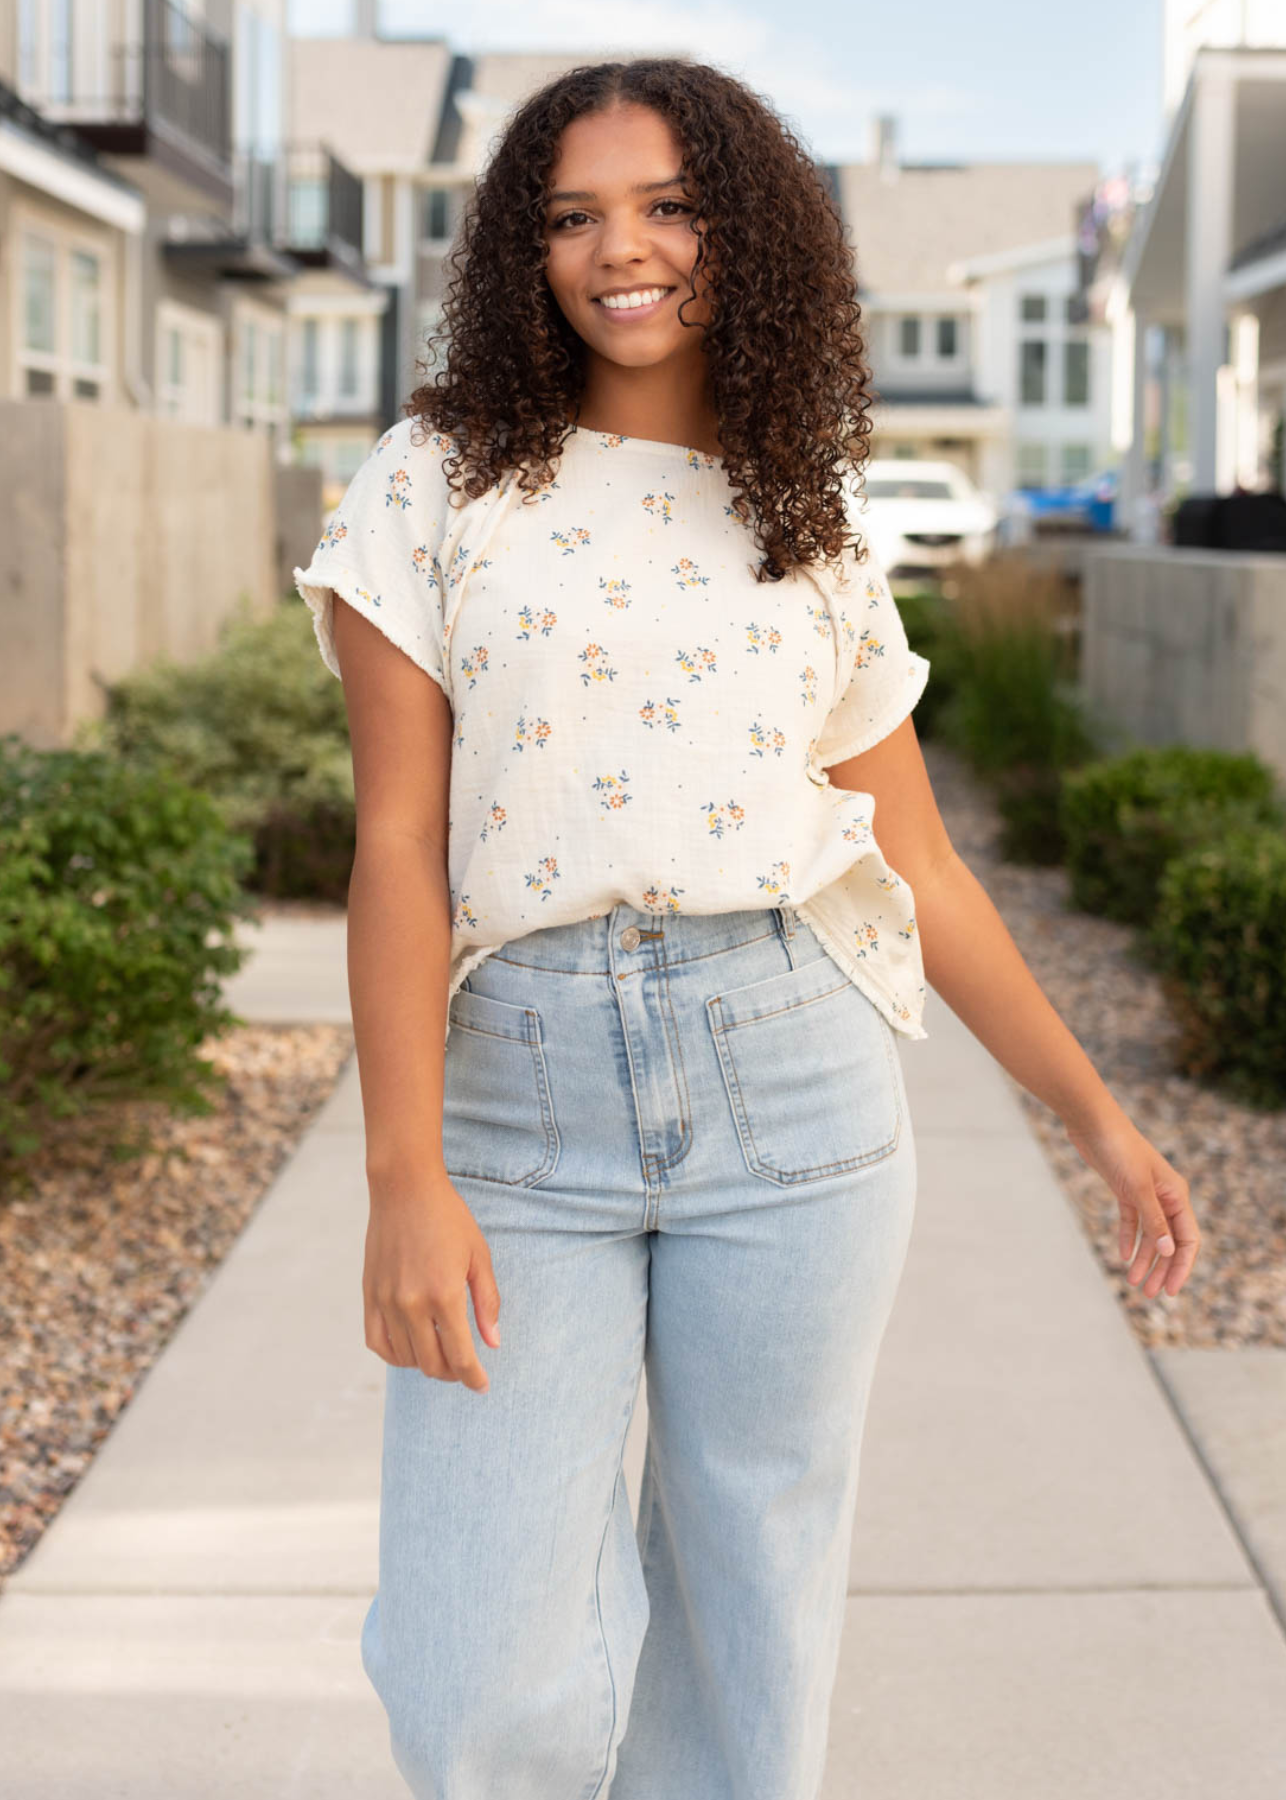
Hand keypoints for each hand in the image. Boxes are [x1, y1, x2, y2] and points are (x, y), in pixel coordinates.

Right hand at [363, 1172, 500, 1392]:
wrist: (404, 1189)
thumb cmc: (449, 1219)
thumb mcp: (479, 1257)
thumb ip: (487, 1303)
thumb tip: (492, 1343)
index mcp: (444, 1294)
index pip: (460, 1356)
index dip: (473, 1378)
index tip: (482, 1386)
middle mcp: (412, 1303)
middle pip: (432, 1364)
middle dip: (453, 1373)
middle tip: (465, 1368)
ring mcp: (386, 1301)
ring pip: (405, 1358)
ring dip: (426, 1364)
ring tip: (442, 1353)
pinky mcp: (369, 1296)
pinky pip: (378, 1342)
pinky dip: (395, 1355)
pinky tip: (411, 1348)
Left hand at [1064, 1111, 1199, 1298]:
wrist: (1092, 1123)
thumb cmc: (1119, 1149)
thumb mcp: (1137, 1188)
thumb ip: (1154, 1221)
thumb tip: (1169, 1253)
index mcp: (1176, 1196)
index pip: (1187, 1240)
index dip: (1181, 1267)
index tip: (1170, 1290)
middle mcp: (1165, 1196)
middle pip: (1169, 1241)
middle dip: (1161, 1269)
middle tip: (1149, 1294)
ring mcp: (1145, 1193)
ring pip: (1150, 1234)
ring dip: (1143, 1259)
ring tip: (1133, 1283)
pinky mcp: (1125, 1190)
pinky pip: (1131, 1221)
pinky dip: (1128, 1238)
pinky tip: (1122, 1256)